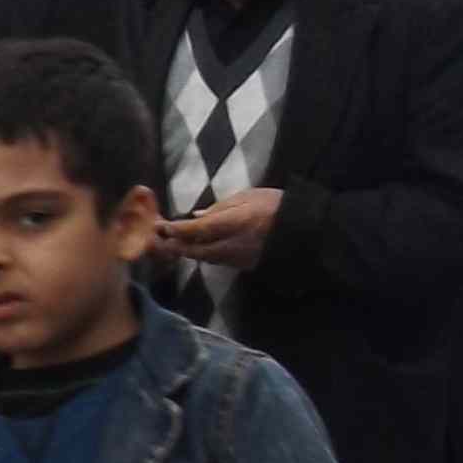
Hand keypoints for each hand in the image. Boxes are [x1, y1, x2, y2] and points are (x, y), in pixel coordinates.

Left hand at [159, 185, 284, 272]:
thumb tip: (197, 216)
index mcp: (234, 223)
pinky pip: (217, 261)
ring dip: (188, 252)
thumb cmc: (277, 206)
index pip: (197, 229)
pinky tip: (198, 248)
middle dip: (176, 246)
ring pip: (205, 258)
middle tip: (159, 241)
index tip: (160, 226)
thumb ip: (221, 206)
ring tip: (173, 244)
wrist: (303, 231)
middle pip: (196, 250)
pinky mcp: (244, 266)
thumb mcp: (249, 196)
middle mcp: (232, 245)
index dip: (176, 229)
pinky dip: (204, 254)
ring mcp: (238, 258)